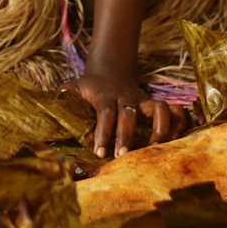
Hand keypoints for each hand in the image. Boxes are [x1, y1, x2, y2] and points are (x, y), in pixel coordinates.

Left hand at [62, 70, 186, 158]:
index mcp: (104, 96)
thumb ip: (61, 100)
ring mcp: (144, 100)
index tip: (100, 152)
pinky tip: (176, 141)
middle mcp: (126, 97)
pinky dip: (180, 124)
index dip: (103, 132)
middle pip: (130, 114)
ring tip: (155, 151)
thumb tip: (45, 116)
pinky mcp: (156, 105)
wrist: (110, 69)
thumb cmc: (87, 87)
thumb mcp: (71, 88)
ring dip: (160, 129)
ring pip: (160, 109)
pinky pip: (176, 111)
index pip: (105, 112)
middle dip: (127, 136)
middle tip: (122, 158)